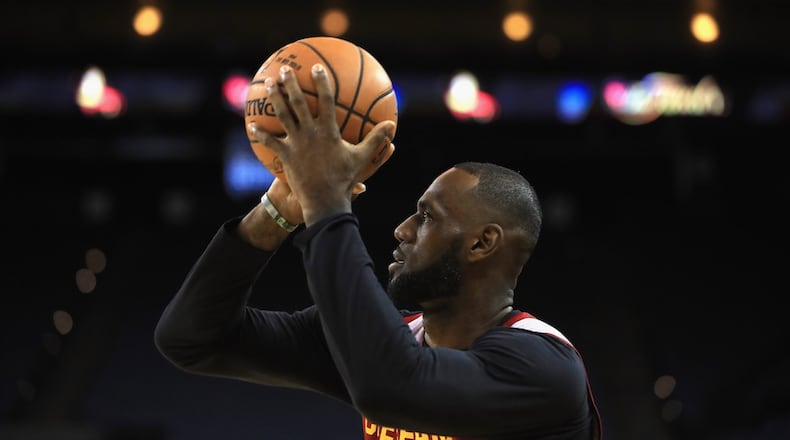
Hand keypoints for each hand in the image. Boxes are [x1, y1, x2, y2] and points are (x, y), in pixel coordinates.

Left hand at [248, 63, 395, 225]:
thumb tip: (392, 126)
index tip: (317, 68)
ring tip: (268, 84)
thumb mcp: (362, 158)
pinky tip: (249, 124)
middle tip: (286, 70)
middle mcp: (310, 133)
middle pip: (298, 103)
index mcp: (328, 131)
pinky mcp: (285, 155)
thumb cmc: (345, 180)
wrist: (324, 200)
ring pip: (282, 116)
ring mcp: (296, 144)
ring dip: (274, 98)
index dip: (322, 83)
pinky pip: (270, 141)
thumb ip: (376, 139)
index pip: (326, 101)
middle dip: (291, 84)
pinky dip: (260, 133)